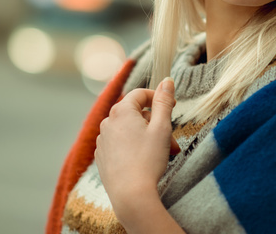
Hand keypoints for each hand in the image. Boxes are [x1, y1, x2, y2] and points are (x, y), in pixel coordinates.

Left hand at [95, 78, 177, 217]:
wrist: (131, 194)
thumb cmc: (148, 159)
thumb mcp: (162, 127)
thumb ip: (164, 102)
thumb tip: (167, 80)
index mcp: (121, 111)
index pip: (141, 94)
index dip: (159, 98)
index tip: (173, 107)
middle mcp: (107, 122)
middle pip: (136, 114)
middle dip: (156, 124)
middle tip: (173, 140)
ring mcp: (102, 140)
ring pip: (129, 131)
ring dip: (147, 137)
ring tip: (163, 153)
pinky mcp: (101, 157)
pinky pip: (120, 144)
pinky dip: (134, 147)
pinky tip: (146, 161)